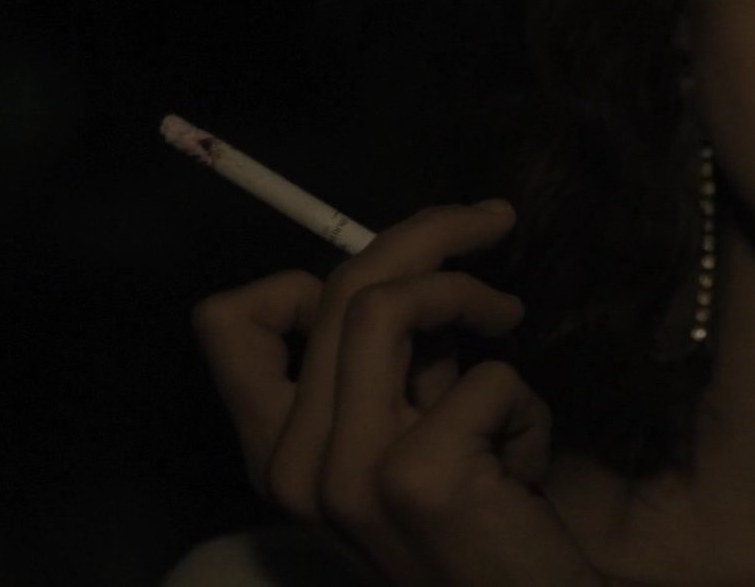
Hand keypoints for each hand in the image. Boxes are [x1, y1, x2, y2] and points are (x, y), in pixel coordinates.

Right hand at [192, 201, 606, 585]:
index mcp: (275, 455)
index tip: (382, 274)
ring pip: (387, 305)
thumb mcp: (405, 442)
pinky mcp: (417, 477)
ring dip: (469, 294)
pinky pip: (486, 376)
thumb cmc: (470, 534)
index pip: (227, 323)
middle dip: (429, 232)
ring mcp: (347, 475)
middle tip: (494, 220)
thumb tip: (419, 267)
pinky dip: (527, 404)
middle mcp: (291, 467)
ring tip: (511, 320)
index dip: (300, 276)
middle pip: (336, 288)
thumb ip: (393, 370)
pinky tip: (527, 461)